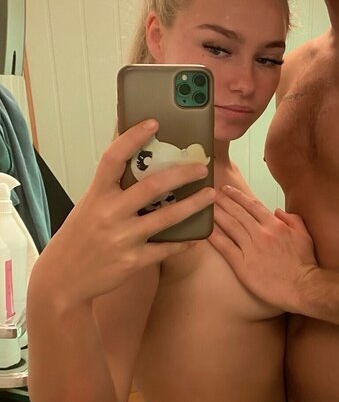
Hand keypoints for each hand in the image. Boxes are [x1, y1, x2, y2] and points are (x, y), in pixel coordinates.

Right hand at [31, 120, 215, 305]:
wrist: (62, 279)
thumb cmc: (80, 236)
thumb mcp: (88, 205)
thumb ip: (110, 186)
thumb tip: (132, 155)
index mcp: (96, 195)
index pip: (113, 158)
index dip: (133, 137)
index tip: (154, 122)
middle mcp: (109, 214)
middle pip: (152, 187)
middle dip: (182, 174)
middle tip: (201, 167)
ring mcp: (122, 238)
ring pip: (167, 218)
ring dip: (194, 205)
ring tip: (211, 195)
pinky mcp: (132, 261)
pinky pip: (166, 249)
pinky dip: (185, 241)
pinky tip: (198, 234)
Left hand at [210, 185, 316, 312]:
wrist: (302, 287)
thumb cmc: (305, 264)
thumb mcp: (304, 236)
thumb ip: (293, 220)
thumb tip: (277, 211)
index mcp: (275, 226)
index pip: (253, 205)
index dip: (238, 196)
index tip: (228, 190)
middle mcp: (261, 234)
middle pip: (238, 213)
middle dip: (223, 201)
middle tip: (210, 193)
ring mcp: (251, 249)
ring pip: (230, 226)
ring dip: (217, 214)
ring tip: (206, 206)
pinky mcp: (243, 265)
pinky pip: (226, 248)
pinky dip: (215, 237)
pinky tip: (205, 230)